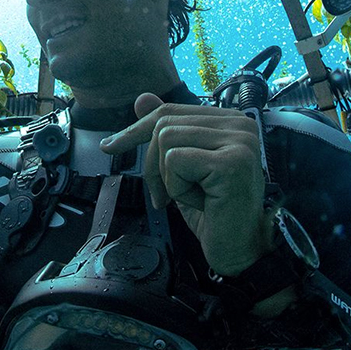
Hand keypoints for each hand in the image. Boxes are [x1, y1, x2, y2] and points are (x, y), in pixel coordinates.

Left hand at [99, 94, 274, 277]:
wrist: (240, 251)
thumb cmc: (213, 212)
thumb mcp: (182, 168)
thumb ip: (167, 131)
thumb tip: (142, 99)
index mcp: (229, 121)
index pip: (170, 112)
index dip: (136, 130)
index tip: (110, 146)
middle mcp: (239, 124)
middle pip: (164, 125)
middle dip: (153, 166)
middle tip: (165, 197)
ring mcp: (239, 142)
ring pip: (167, 140)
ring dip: (169, 179)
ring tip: (194, 197)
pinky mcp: (231, 162)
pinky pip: (176, 162)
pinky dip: (179, 188)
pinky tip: (203, 202)